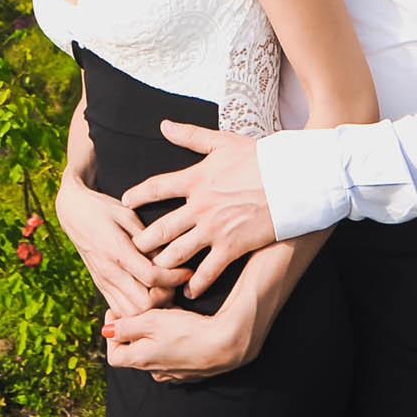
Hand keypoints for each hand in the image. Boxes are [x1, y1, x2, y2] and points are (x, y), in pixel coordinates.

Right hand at [54, 165, 182, 315]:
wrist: (73, 212)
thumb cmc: (103, 209)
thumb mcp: (128, 215)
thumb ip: (148, 238)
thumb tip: (171, 259)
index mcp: (118, 250)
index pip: (152, 277)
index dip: (175, 278)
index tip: (187, 271)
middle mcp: (109, 271)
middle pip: (143, 304)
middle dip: (165, 299)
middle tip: (175, 285)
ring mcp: (103, 281)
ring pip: (131, 314)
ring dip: (151, 309)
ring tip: (163, 293)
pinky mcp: (100, 286)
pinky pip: (119, 310)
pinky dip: (136, 311)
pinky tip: (147, 297)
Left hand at [102, 291, 262, 381]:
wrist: (226, 344)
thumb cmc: (187, 330)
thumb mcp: (150, 321)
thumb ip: (125, 327)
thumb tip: (105, 331)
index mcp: (140, 360)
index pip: (113, 355)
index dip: (112, 333)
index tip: (119, 312)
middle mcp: (155, 371)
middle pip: (134, 351)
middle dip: (135, 330)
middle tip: (143, 308)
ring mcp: (174, 373)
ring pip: (155, 352)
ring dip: (154, 335)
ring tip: (164, 313)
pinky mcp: (191, 370)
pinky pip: (173, 356)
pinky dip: (171, 341)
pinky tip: (181, 325)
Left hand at [119, 121, 276, 297]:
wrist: (292, 180)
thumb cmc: (260, 158)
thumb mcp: (222, 142)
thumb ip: (191, 136)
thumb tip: (164, 125)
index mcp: (195, 179)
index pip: (156, 188)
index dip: (136, 195)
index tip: (124, 203)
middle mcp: (200, 207)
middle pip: (161, 228)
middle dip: (142, 241)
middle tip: (131, 249)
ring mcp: (215, 229)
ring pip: (178, 253)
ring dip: (163, 265)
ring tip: (153, 272)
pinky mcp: (232, 247)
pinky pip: (208, 271)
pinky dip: (196, 284)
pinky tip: (188, 291)